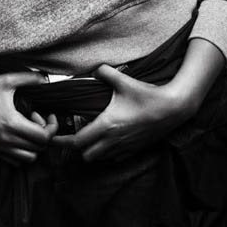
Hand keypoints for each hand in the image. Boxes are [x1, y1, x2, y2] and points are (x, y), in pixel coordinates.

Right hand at [0, 34, 57, 164]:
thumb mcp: (7, 80)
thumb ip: (29, 78)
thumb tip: (46, 77)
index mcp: (11, 123)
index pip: (43, 137)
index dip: (52, 127)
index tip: (48, 115)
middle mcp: (5, 139)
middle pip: (39, 148)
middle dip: (44, 134)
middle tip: (36, 118)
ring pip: (28, 158)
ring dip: (34, 145)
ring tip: (28, 128)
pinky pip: (15, 161)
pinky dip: (23, 152)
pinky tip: (19, 135)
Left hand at [60, 37, 225, 161]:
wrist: (174, 108)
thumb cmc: (148, 95)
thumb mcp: (125, 81)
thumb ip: (105, 72)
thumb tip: (93, 68)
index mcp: (107, 125)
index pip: (77, 142)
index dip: (62, 142)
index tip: (52, 138)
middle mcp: (114, 140)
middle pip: (86, 156)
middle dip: (77, 148)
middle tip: (72, 135)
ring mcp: (125, 147)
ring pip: (100, 158)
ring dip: (92, 151)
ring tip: (90, 136)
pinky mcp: (135, 150)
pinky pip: (115, 158)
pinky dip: (108, 153)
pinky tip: (109, 139)